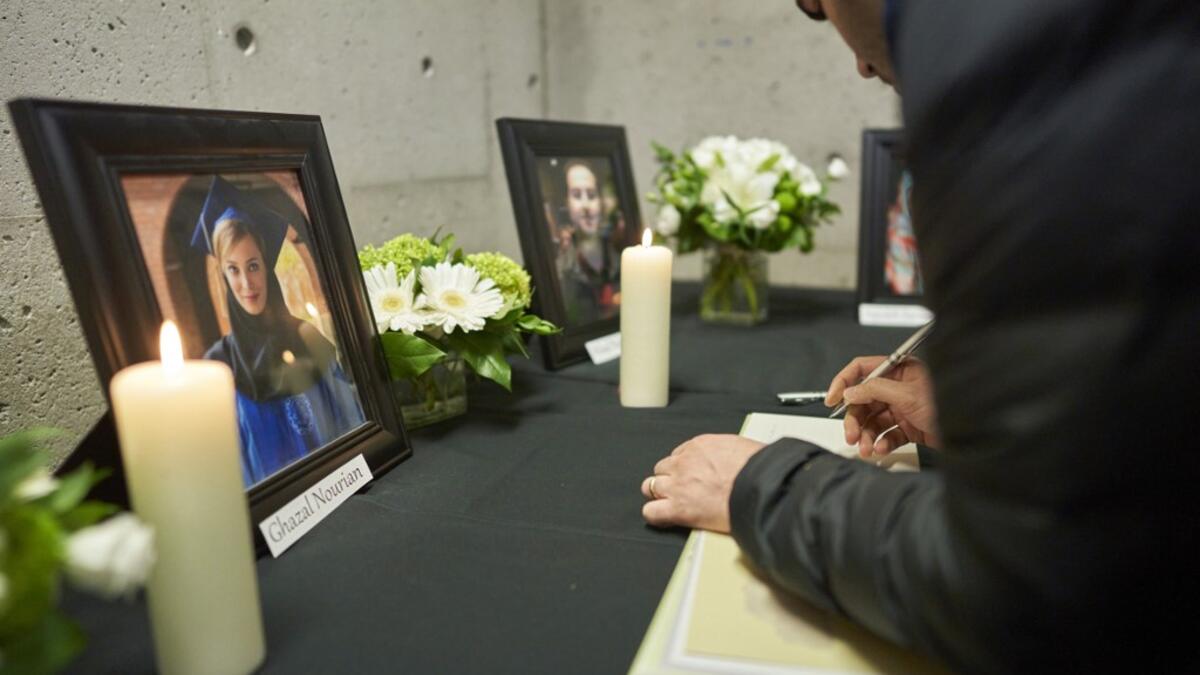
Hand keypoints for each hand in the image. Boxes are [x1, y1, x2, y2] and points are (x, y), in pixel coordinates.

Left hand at [640, 434, 765, 532]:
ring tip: (672, 503)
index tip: (691, 475)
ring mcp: (678, 486)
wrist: (761, 488)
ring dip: (659, 494)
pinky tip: (663, 517)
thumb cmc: (759, 470)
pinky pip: (651, 512)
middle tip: (681, 489)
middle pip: (661, 469)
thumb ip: (727, 453)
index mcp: (699, 446)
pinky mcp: (678, 509)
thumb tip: (733, 458)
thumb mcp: (742, 448)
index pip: (679, 454)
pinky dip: (654, 515)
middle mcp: (684, 463)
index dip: (684, 467)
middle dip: (669, 478)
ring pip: (650, 487)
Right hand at [826, 355, 940, 456]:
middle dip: (855, 419)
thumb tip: (851, 392)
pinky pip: (886, 434)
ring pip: (873, 420)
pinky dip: (881, 443)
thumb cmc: (951, 406)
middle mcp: (899, 387)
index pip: (862, 369)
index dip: (844, 383)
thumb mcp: (907, 395)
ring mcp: (903, 408)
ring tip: (866, 448)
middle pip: (864, 400)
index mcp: (899, 370)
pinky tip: (883, 449)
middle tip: (851, 435)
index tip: (832, 399)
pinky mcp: (908, 427)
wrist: (973, 435)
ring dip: (866, 435)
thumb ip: (875, 390)